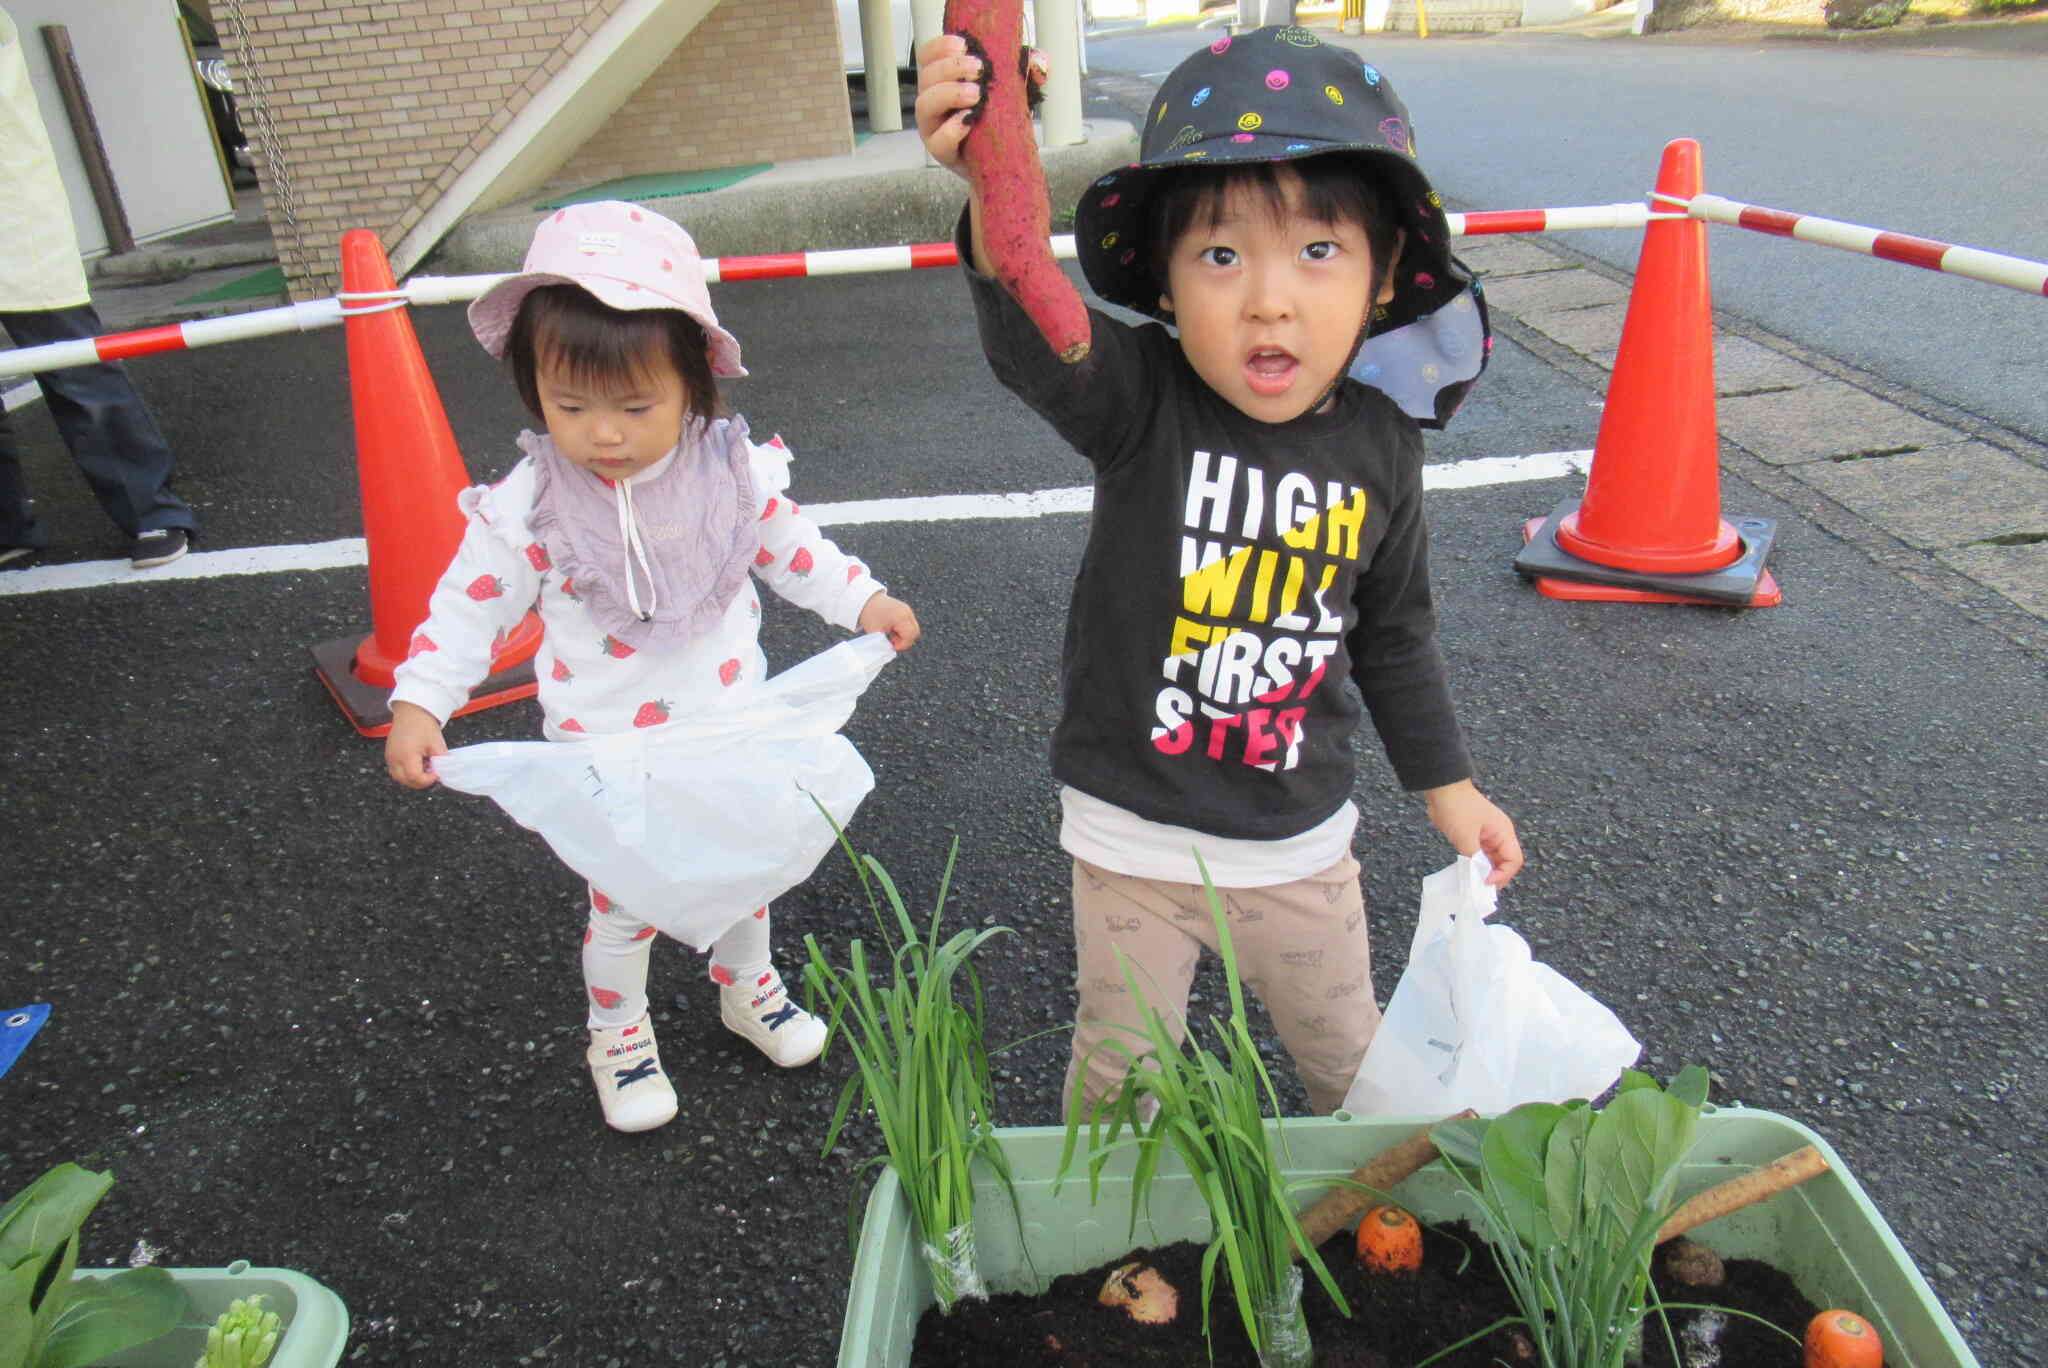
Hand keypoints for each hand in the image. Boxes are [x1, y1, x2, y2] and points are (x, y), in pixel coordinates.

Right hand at [385, 701, 447, 788]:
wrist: (411, 711)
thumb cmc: (423, 725)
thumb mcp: (436, 743)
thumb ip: (441, 760)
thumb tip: (444, 772)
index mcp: (406, 755)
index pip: (415, 777)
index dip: (428, 779)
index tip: (437, 773)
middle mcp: (395, 758)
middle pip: (406, 781)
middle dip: (420, 781)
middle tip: (432, 772)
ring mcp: (389, 757)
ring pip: (399, 777)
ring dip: (412, 778)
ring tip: (424, 766)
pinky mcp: (389, 754)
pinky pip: (396, 770)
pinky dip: (406, 771)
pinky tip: (417, 762)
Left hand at [857, 591, 921, 650]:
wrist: (867, 600)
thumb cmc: (870, 615)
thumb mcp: (875, 632)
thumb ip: (883, 643)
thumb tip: (889, 652)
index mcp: (900, 617)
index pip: (909, 635)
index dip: (903, 645)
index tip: (892, 646)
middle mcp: (907, 613)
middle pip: (915, 632)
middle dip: (905, 641)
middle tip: (892, 642)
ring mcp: (908, 610)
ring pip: (914, 629)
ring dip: (905, 636)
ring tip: (892, 636)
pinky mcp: (906, 610)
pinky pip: (910, 624)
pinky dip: (904, 630)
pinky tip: (892, 630)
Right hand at [915, 34, 1046, 182]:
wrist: (1004, 163)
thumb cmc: (1000, 122)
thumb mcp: (1013, 91)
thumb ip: (1025, 73)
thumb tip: (1039, 60)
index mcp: (942, 81)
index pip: (928, 56)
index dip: (940, 46)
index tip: (964, 44)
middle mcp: (933, 102)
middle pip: (926, 77)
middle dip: (951, 68)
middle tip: (979, 69)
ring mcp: (933, 128)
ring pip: (925, 105)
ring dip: (949, 93)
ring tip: (976, 94)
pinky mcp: (943, 153)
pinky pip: (938, 141)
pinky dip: (951, 129)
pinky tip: (968, 121)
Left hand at [1421, 779, 1522, 886]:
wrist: (1442, 788)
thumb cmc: (1457, 807)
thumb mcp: (1465, 836)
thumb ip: (1474, 858)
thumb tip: (1479, 877)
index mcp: (1504, 832)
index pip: (1514, 860)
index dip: (1503, 874)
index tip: (1485, 882)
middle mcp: (1499, 835)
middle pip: (1505, 862)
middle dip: (1495, 876)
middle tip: (1480, 888)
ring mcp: (1487, 836)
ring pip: (1492, 860)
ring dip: (1484, 872)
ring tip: (1473, 883)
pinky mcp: (1475, 837)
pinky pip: (1480, 856)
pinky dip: (1476, 865)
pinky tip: (1467, 873)